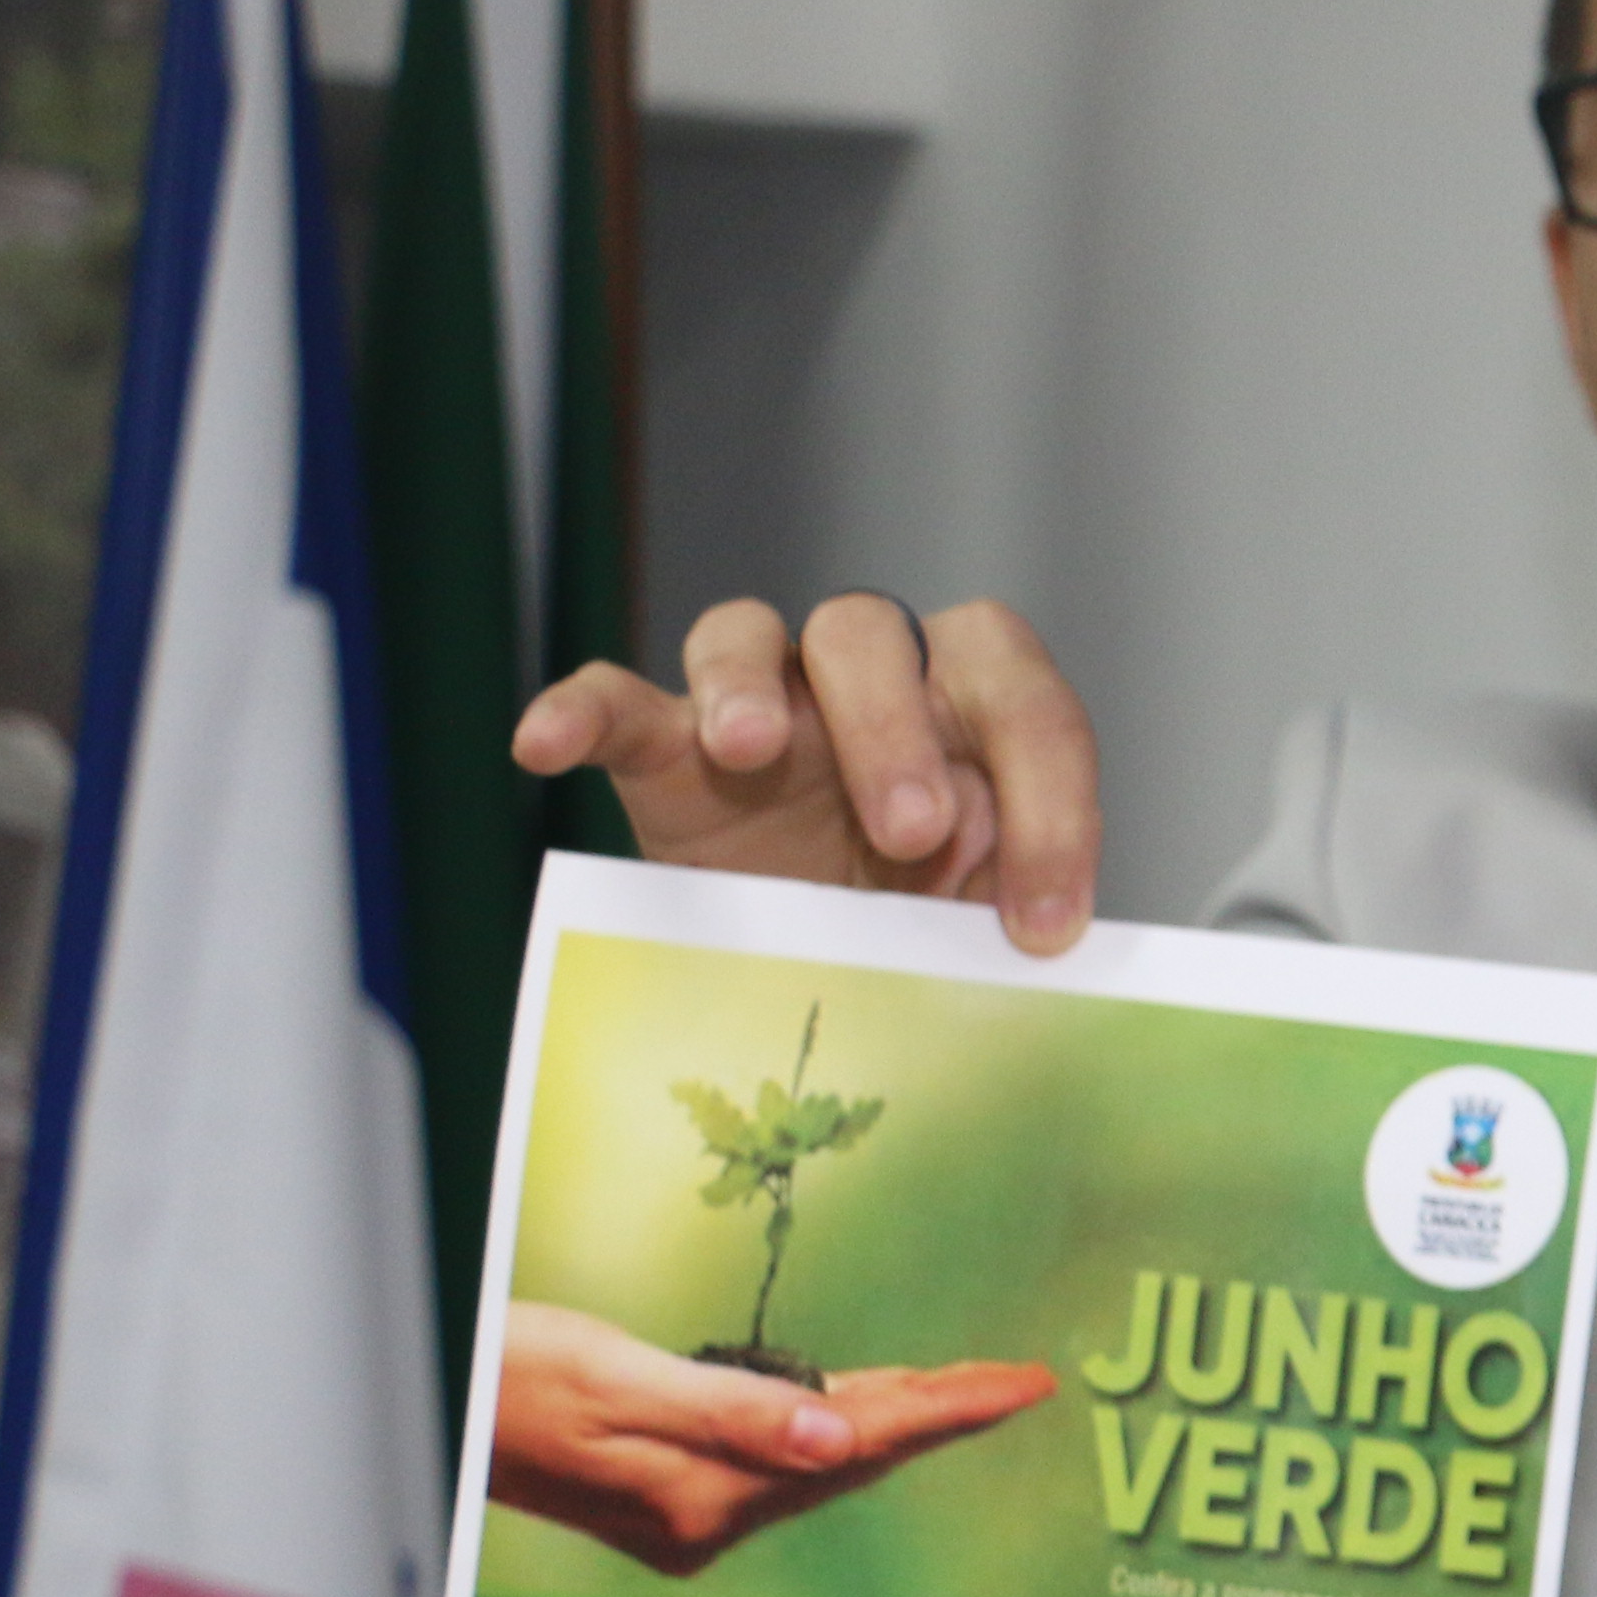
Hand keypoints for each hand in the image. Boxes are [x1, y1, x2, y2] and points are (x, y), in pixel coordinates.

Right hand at [488, 1301, 1057, 1574]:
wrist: (423, 1412)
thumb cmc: (500, 1380)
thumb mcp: (613, 1378)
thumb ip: (731, 1410)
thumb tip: (839, 1436)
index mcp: (704, 1492)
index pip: (861, 1438)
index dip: (952, 1406)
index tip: (1027, 1384)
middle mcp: (707, 1517)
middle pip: (855, 1455)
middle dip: (941, 1415)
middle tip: (1021, 1381)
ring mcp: (688, 1516)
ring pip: (822, 1459)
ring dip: (893, 1421)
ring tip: (968, 1388)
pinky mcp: (667, 1497)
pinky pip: (780, 1460)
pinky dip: (832, 1428)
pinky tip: (859, 1407)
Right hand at [514, 593, 1105, 953]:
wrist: (827, 955)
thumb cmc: (921, 917)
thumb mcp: (979, 918)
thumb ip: (1007, 909)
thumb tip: (1041, 963)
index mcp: (971, 704)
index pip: (1023, 704)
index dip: (1052, 806)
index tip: (1044, 927)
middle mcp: (868, 677)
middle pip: (873, 636)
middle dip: (896, 729)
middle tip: (909, 833)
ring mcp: (759, 702)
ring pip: (745, 632)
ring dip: (747, 688)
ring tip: (748, 751)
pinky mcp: (664, 751)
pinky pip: (613, 701)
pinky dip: (579, 711)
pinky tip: (544, 745)